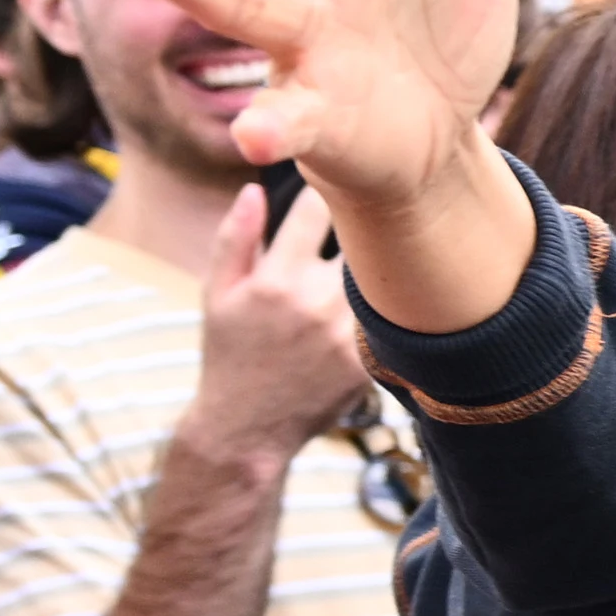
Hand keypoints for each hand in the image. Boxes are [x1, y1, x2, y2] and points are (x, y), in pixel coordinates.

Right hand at [185, 178, 372, 454]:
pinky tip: (397, 302)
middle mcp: (316, 301)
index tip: (338, 188)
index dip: (330, 192)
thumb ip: (236, 237)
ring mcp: (348, 333)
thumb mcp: (217, 294)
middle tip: (378, 214)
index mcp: (277, 278)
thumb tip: (256, 187)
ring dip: (387, 264)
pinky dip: (396, 305)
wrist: (249, 428)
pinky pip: (395, 316)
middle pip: (365, 238)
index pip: (318, 209)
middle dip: (368, 226)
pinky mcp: (370, 360)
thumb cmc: (230, 354)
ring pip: (385, 276)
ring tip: (398, 253)